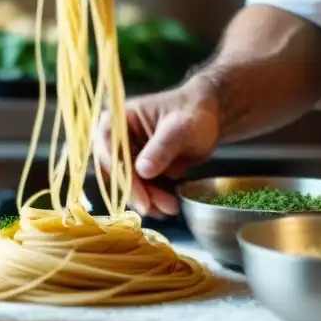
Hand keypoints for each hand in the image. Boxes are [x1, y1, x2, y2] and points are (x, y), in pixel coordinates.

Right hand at [92, 78, 219, 217]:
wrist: (211, 118)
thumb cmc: (194, 113)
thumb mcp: (180, 128)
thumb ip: (161, 148)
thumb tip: (143, 171)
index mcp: (121, 118)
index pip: (109, 147)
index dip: (121, 173)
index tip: (139, 194)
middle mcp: (119, 138)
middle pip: (116, 170)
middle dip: (135, 192)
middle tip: (155, 207)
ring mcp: (129, 155)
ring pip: (128, 185)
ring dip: (147, 200)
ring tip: (171, 207)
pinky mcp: (141, 169)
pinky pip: (141, 189)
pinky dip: (153, 200)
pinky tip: (169, 206)